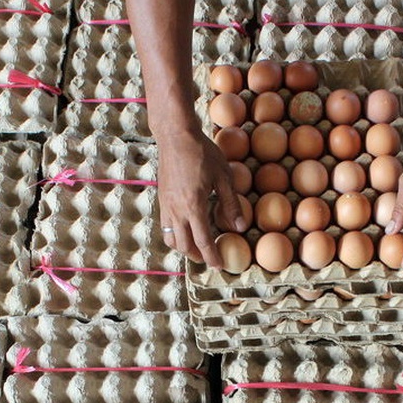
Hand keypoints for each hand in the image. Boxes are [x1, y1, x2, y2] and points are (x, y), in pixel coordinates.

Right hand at [156, 129, 244, 267]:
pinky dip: (175, 235)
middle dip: (197, 256)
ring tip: (197, 249)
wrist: (175, 137)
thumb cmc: (202, 153)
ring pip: (171, 238)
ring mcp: (166, 205)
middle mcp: (176, 210)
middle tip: (210, 259)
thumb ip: (231, 204)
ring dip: (184, 248)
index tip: (219, 266)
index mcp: (193, 206)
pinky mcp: (161, 199)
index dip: (211, 256)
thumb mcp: (224, 177)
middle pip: (184, 245)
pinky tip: (186, 231)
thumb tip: (241, 227)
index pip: (203, 241)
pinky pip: (166, 226)